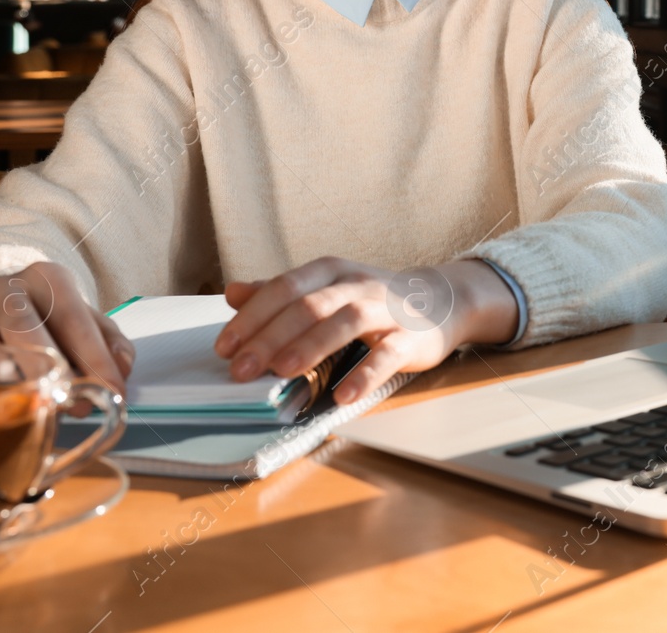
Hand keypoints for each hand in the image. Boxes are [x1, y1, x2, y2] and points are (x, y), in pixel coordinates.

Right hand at [0, 262, 134, 395]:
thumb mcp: (89, 323)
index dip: (95, 357)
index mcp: (45, 277)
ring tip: (36, 411)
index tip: (113, 390)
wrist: (0, 308)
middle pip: (22, 327)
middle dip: (49, 369)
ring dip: (11, 386)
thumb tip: (120, 370)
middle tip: (72, 402)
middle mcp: (1, 290)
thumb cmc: (52, 321)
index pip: (72, 316)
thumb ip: (111, 345)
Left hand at [213, 256, 518, 404]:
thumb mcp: (326, 289)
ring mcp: (387, 309)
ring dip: (311, 346)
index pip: (285, 288)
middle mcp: (358, 284)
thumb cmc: (372, 299)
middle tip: (241, 369)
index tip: (225, 347)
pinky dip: (366, 374)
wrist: (440, 300)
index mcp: (331, 271)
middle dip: (270, 338)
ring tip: (281, 373)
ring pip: (347, 321)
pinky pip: (388, 354)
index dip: (252, 317)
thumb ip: (280, 293)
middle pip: (310, 306)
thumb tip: (233, 293)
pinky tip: (343, 395)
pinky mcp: (412, 337)